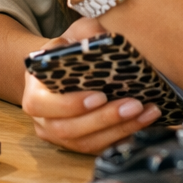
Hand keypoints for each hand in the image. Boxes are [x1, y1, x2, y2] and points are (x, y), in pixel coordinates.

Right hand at [23, 18, 161, 152]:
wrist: (61, 72)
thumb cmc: (67, 54)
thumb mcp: (72, 36)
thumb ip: (85, 34)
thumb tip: (105, 38)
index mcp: (34, 93)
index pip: (43, 105)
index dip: (71, 104)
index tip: (100, 95)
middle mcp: (43, 120)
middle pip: (69, 129)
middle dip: (104, 119)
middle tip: (135, 105)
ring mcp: (59, 137)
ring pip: (87, 143)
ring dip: (120, 130)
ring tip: (147, 113)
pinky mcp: (78, 144)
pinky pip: (100, 148)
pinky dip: (123, 137)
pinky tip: (145, 123)